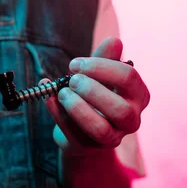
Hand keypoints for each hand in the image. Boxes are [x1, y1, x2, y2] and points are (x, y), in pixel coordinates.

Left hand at [41, 37, 149, 155]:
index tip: (75, 64)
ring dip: (77, 108)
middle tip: (72, 79)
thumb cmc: (94, 94)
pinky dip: (58, 114)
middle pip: (120, 108)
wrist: (82, 127)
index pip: (128, 77)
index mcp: (138, 95)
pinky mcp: (90, 147)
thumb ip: (105, 58)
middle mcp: (132, 119)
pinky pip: (74, 134)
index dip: (100, 67)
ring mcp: (112, 137)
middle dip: (92, 90)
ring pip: (101, 129)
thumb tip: (114, 41)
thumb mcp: (99, 74)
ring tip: (61, 93)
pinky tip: (48, 99)